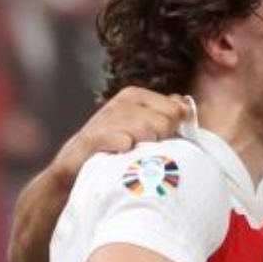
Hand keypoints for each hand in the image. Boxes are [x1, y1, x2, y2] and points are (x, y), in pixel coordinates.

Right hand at [59, 88, 187, 175]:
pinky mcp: (94, 136)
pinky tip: (120, 153)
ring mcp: (107, 117)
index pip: (176, 109)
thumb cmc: (118, 145)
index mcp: (136, 95)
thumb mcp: (145, 125)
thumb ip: (168, 113)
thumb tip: (185, 106)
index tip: (159, 137)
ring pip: (148, 132)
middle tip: (142, 147)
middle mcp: (121, 101)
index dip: (173, 128)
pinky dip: (127, 152)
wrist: (77, 166)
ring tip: (130, 151)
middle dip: (160, 139)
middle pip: (165, 121)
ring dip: (143, 148)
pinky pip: (126, 141)